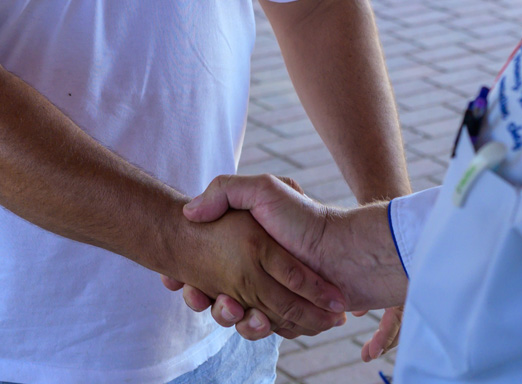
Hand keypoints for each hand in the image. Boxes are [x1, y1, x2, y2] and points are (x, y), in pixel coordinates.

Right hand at [161, 205, 346, 339]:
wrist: (348, 251)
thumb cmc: (305, 217)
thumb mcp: (264, 190)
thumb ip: (225, 192)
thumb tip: (190, 213)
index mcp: (247, 248)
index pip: (205, 266)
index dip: (185, 276)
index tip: (173, 280)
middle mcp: (257, 273)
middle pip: (216, 295)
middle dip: (201, 299)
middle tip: (198, 296)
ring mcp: (272, 297)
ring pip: (237, 318)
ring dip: (228, 318)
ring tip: (234, 308)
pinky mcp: (289, 319)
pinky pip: (264, 330)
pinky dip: (256, 329)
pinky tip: (259, 319)